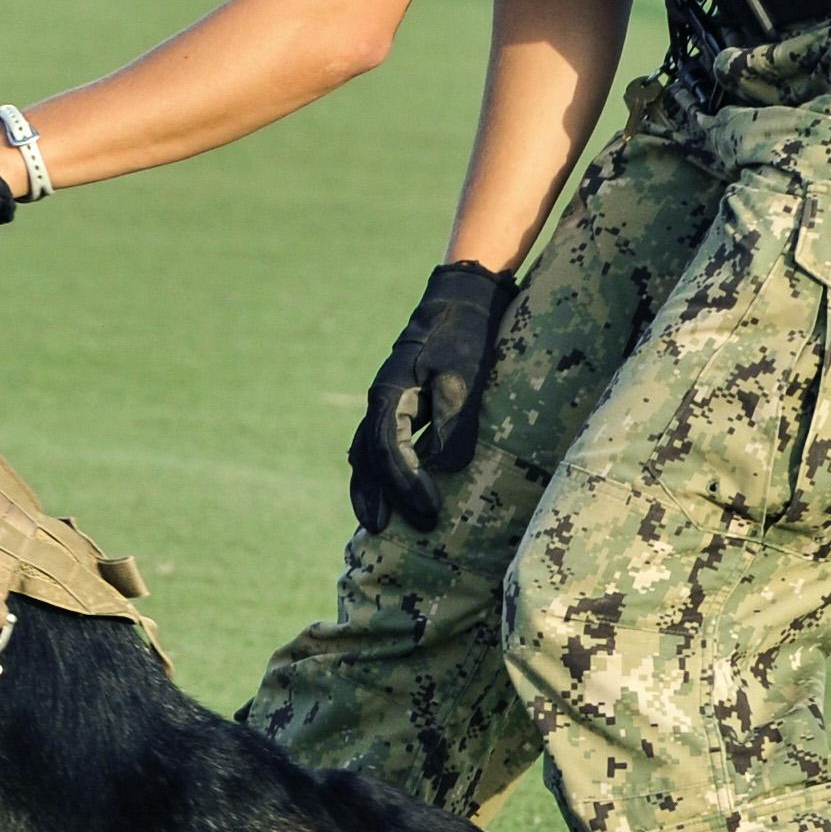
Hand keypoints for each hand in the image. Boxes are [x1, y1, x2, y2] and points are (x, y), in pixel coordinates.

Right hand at [349, 261, 517, 532]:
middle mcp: (379, 402)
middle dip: (374, 497)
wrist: (460, 298)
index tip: (428, 512)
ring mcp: (385, 402)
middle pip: (364, 460)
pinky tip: (388, 487)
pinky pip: (378, 444)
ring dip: (370, 487)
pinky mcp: (398, 402)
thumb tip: (444, 468)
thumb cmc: (466, 336)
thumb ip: (453, 421)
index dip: (407, 487)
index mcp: (389, 396)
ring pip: (364, 454)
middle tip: (384, 532)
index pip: (389, 454)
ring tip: (376, 522)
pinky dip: (378, 470)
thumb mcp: (464, 376)